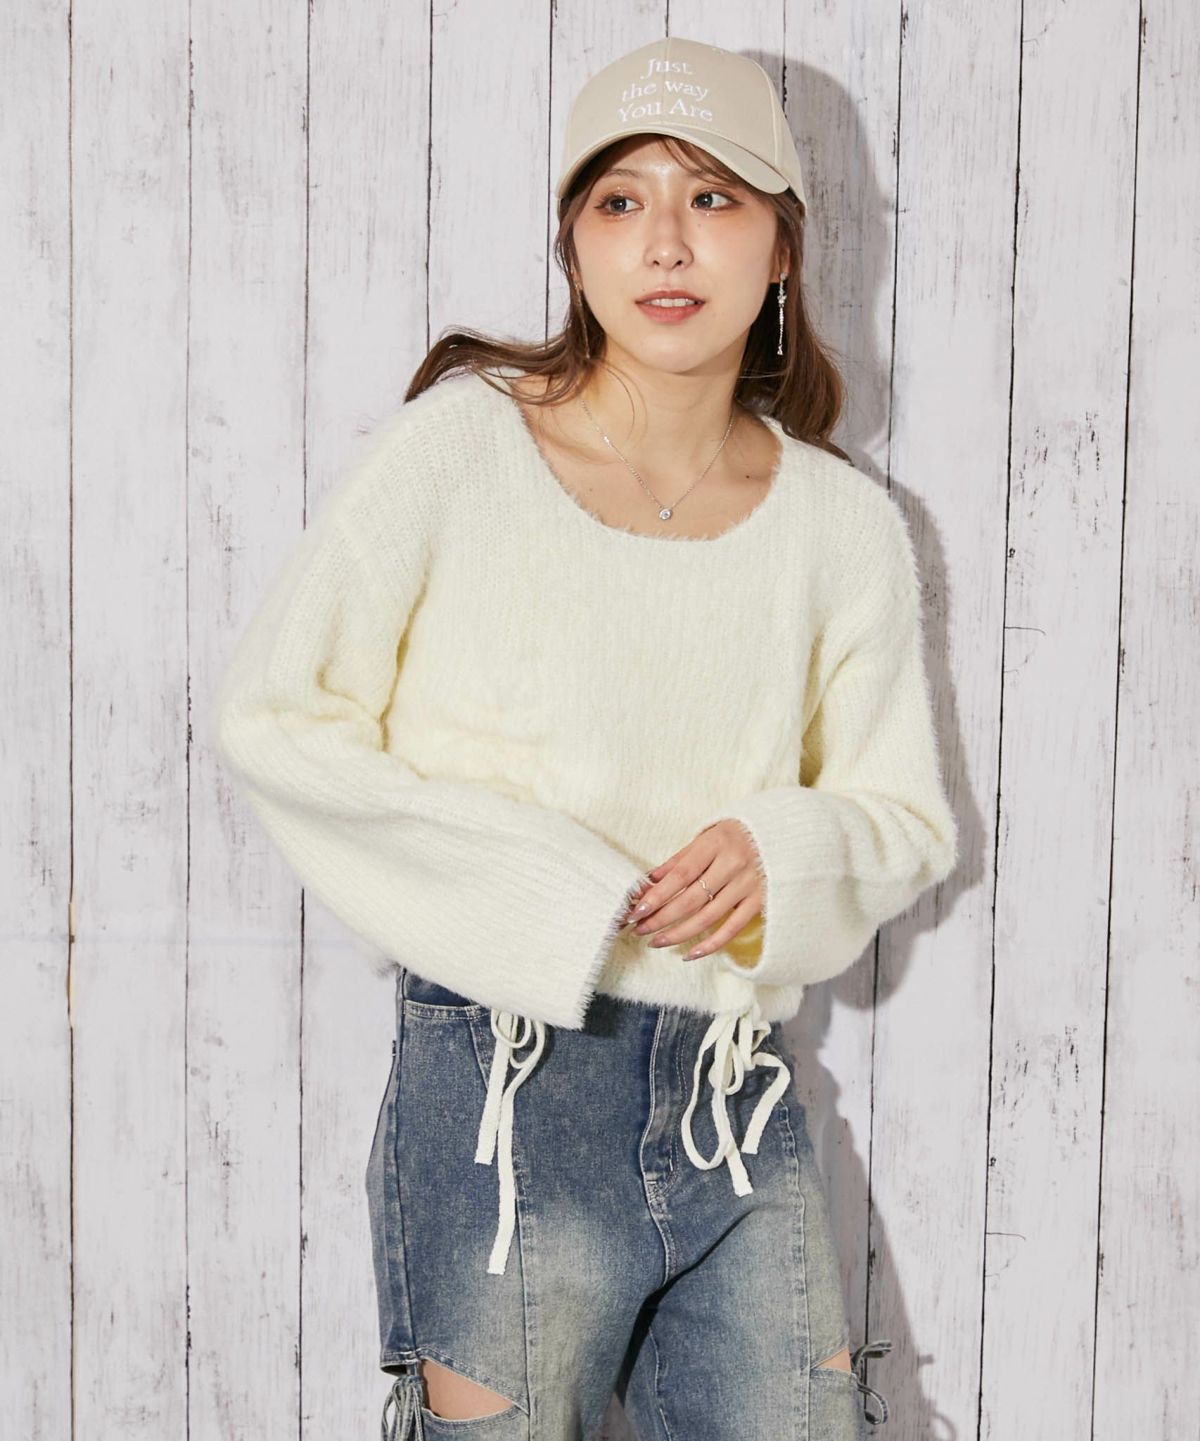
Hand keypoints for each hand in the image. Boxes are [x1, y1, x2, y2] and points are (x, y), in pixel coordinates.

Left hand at [620, 821, 763, 960]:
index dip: (657, 895)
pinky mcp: (760, 901)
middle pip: (691, 899)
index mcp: (716, 844)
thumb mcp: (707, 836)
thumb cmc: (738, 834)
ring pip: (708, 917)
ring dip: (679, 934)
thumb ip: (679, 859)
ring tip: (656, 942)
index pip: (680, 875)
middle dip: (662, 918)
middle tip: (639, 930)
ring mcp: (748, 885)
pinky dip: (711, 944)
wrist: (785, 833)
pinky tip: (690, 954)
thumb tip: (649, 880)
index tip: (637, 911)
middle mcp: (733, 865)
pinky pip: (732, 928)